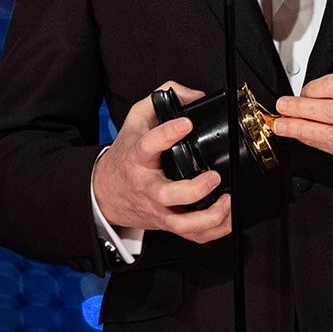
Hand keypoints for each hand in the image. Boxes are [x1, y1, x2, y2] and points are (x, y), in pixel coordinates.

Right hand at [91, 82, 231, 243]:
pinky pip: (192, 235)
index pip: (149, 145)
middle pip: (168, 195)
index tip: (186, 123)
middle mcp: (148, 186)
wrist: (105, 192)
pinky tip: (227, 217)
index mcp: (138, 157)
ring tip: (226, 201)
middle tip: (213, 177)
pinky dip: (213, 231)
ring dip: (208, 217)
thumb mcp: (136, 119)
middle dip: (195, 189)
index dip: (167, 134)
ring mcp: (158, 208)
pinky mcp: (167, 223)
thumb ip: (162, 98)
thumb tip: (194, 96)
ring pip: (182, 224)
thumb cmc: (125, 156)